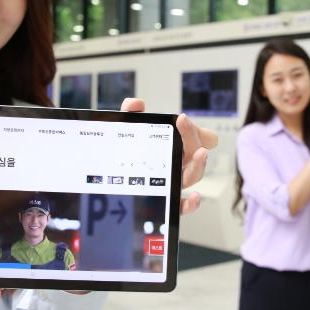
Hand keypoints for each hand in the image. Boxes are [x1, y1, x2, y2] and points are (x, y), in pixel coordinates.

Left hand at [120, 98, 217, 215]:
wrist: (110, 179)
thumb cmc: (124, 154)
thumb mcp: (125, 130)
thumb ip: (129, 114)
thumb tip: (136, 104)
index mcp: (173, 146)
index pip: (195, 137)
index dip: (195, 129)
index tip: (181, 119)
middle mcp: (177, 163)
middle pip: (195, 151)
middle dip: (193, 137)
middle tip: (183, 123)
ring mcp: (173, 182)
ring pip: (193, 175)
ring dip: (199, 164)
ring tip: (200, 153)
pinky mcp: (166, 202)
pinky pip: (183, 206)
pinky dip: (192, 203)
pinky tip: (194, 197)